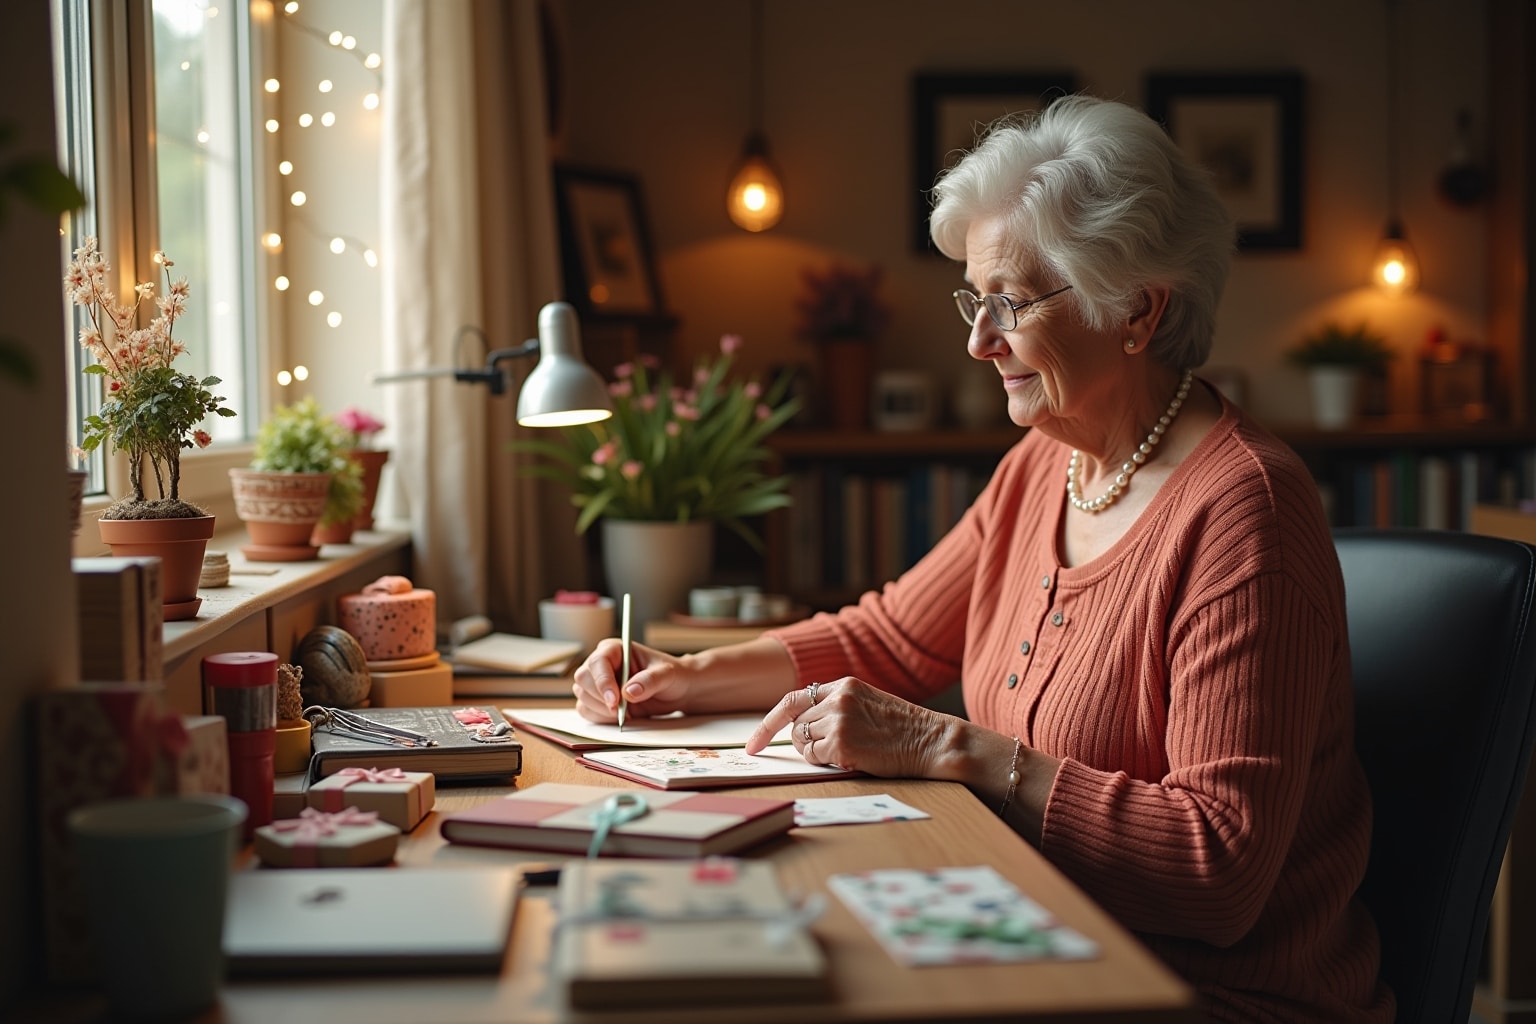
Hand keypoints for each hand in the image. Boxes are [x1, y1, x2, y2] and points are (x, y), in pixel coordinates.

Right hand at [572, 638, 692, 721]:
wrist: (675, 691)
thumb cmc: (671, 675)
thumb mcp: (667, 674)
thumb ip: (649, 681)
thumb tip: (629, 692)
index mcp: (614, 649)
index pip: (597, 662)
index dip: (602, 681)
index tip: (615, 700)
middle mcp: (601, 664)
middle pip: (583, 679)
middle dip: (600, 698)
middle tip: (622, 711)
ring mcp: (597, 682)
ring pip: (582, 695)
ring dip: (601, 709)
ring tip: (626, 712)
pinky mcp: (597, 699)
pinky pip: (586, 710)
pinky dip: (600, 717)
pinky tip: (619, 717)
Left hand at [744, 676, 952, 777]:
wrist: (932, 741)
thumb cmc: (904, 729)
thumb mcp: (868, 703)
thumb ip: (836, 706)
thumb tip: (801, 727)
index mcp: (843, 685)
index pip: (792, 700)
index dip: (768, 724)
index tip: (754, 743)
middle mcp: (837, 698)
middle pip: (796, 726)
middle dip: (807, 742)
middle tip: (833, 749)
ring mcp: (838, 720)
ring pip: (802, 743)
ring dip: (818, 754)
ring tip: (849, 751)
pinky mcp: (841, 743)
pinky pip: (814, 758)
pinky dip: (826, 763)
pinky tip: (851, 758)